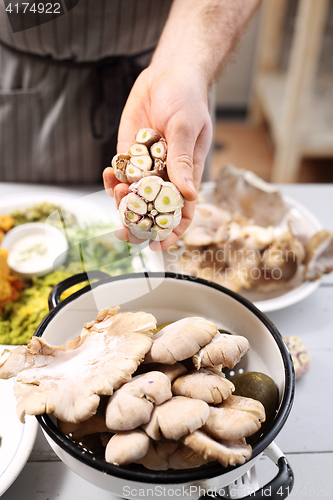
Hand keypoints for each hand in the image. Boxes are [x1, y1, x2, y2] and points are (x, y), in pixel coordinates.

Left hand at [103, 62, 212, 250]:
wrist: (168, 74)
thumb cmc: (187, 98)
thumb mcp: (187, 128)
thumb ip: (184, 160)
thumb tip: (188, 194)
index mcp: (187, 174)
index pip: (181, 212)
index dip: (171, 231)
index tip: (157, 244)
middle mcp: (166, 175)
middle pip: (153, 209)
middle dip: (138, 223)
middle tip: (124, 230)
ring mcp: (147, 166)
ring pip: (133, 195)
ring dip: (122, 201)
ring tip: (118, 191)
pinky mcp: (129, 154)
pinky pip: (120, 174)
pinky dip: (113, 179)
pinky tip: (110, 174)